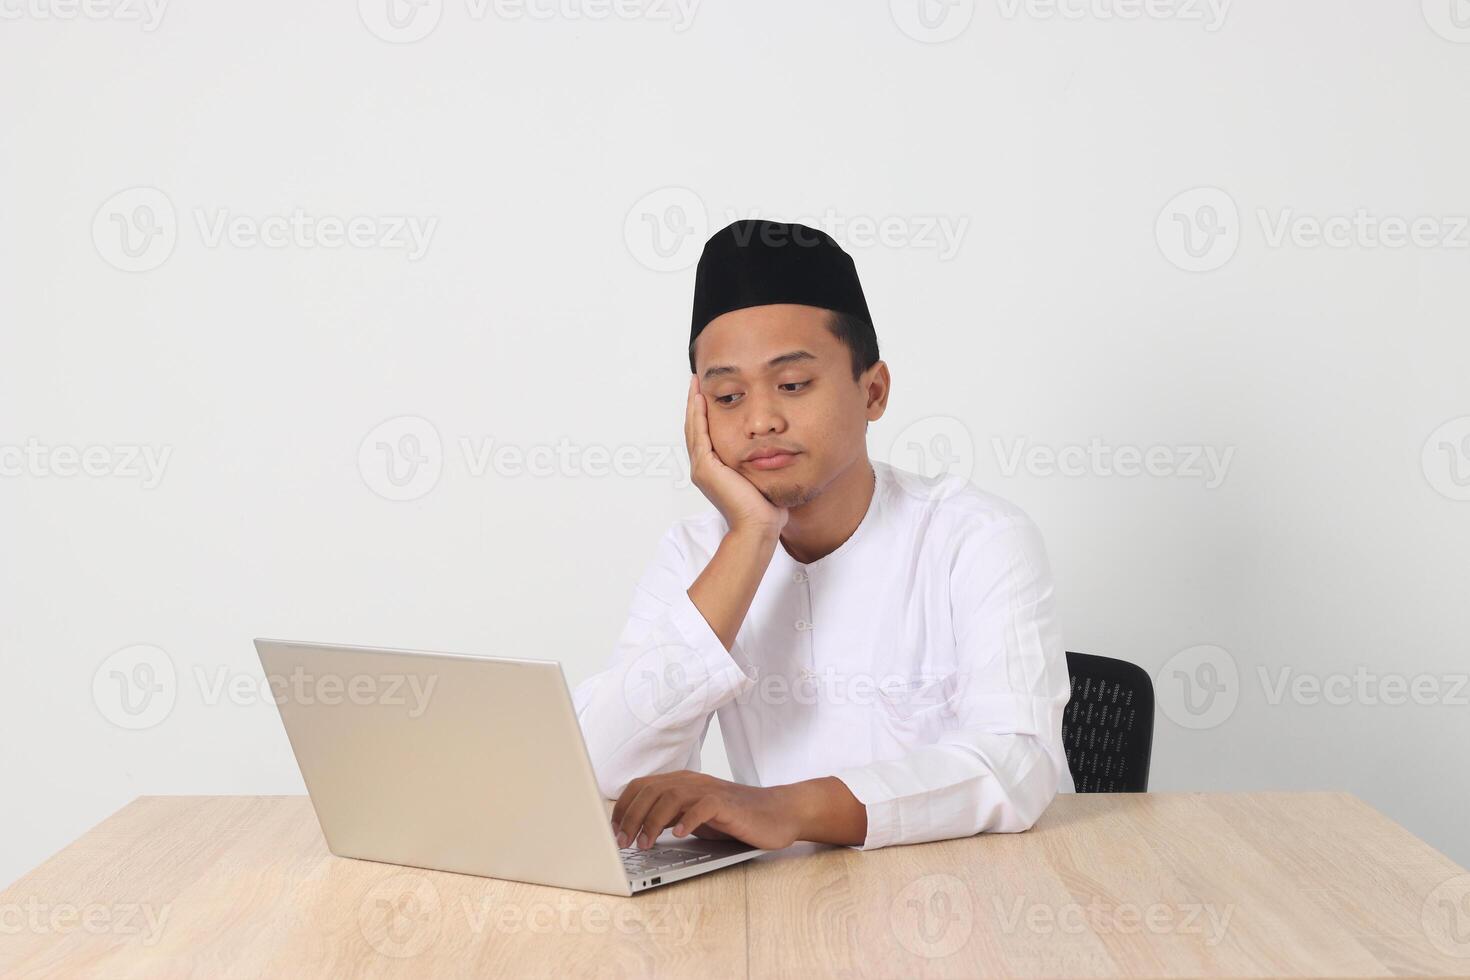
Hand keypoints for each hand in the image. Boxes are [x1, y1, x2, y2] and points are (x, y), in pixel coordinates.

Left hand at [611, 770, 802, 851]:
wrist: (777, 813)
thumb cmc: (735, 818)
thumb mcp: (695, 816)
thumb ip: (670, 816)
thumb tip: (636, 829)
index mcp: (681, 782)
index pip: (641, 786)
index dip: (622, 808)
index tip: (612, 832)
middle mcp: (691, 782)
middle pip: (650, 790)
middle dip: (631, 817)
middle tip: (623, 843)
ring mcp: (709, 791)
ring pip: (670, 796)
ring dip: (652, 821)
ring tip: (645, 844)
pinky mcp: (727, 804)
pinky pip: (702, 807)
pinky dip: (687, 820)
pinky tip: (679, 835)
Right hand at [684, 375, 788, 536]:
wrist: (758, 526)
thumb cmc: (764, 508)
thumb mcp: (760, 476)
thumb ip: (758, 462)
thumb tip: (772, 450)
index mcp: (713, 470)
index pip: (705, 435)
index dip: (703, 414)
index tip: (706, 394)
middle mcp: (703, 468)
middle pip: (694, 428)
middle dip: (694, 404)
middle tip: (695, 382)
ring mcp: (702, 468)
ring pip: (693, 428)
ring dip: (693, 404)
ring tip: (695, 384)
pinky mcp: (706, 467)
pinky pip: (699, 434)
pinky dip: (698, 415)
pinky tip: (700, 399)